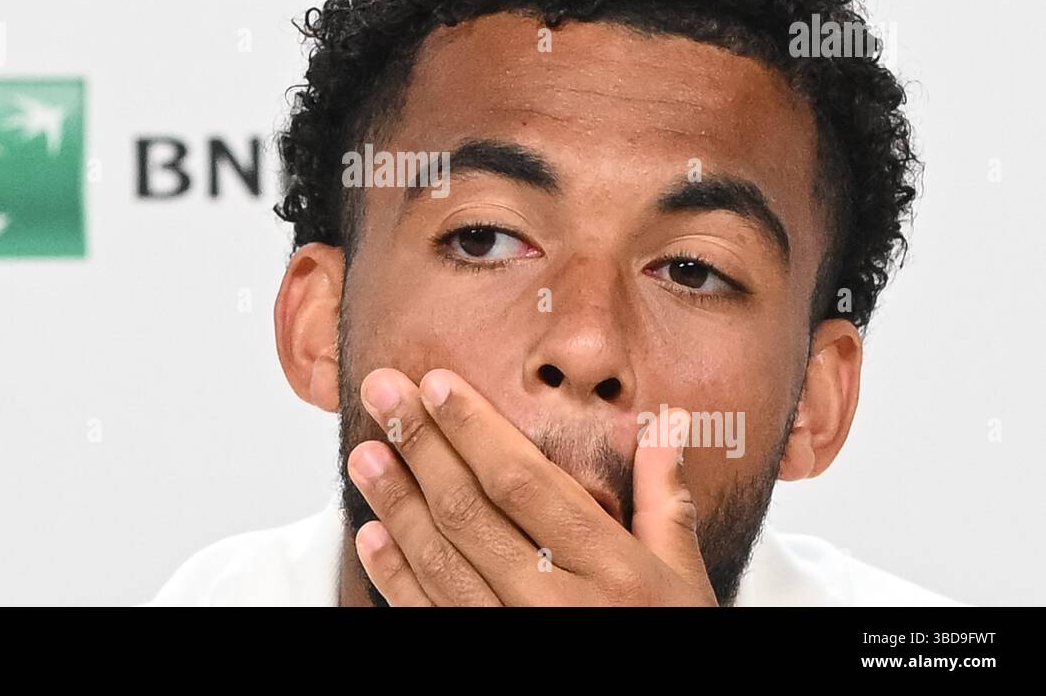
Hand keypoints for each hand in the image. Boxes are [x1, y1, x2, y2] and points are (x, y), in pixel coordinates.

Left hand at [345, 367, 717, 605]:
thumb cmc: (666, 638)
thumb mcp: (682, 577)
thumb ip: (665, 499)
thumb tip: (670, 422)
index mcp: (609, 568)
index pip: (523, 481)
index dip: (474, 429)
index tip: (437, 384)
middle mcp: (555, 602)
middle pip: (470, 511)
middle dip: (420, 445)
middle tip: (383, 393)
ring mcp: (514, 635)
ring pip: (441, 560)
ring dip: (397, 502)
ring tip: (365, 453)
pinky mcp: (484, 662)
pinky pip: (429, 616)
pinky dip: (394, 576)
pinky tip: (372, 535)